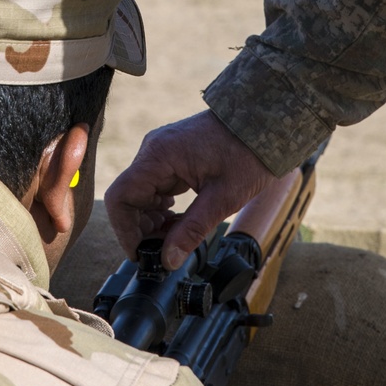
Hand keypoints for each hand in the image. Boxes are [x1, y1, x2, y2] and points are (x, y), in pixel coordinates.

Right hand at [105, 109, 274, 269]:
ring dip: (152, 220)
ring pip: (140, 194)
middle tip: (165, 250)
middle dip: (141, 229)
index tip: (141, 253)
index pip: (120, 197)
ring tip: (178, 236)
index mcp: (159, 156)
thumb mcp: (222, 198)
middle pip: (128, 198)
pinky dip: (161, 208)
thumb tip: (168, 261)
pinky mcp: (171, 156)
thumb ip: (192, 230)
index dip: (124, 230)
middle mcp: (153, 150)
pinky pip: (154, 186)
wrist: (265, 124)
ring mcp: (161, 151)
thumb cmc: (247, 154)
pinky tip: (180, 220)